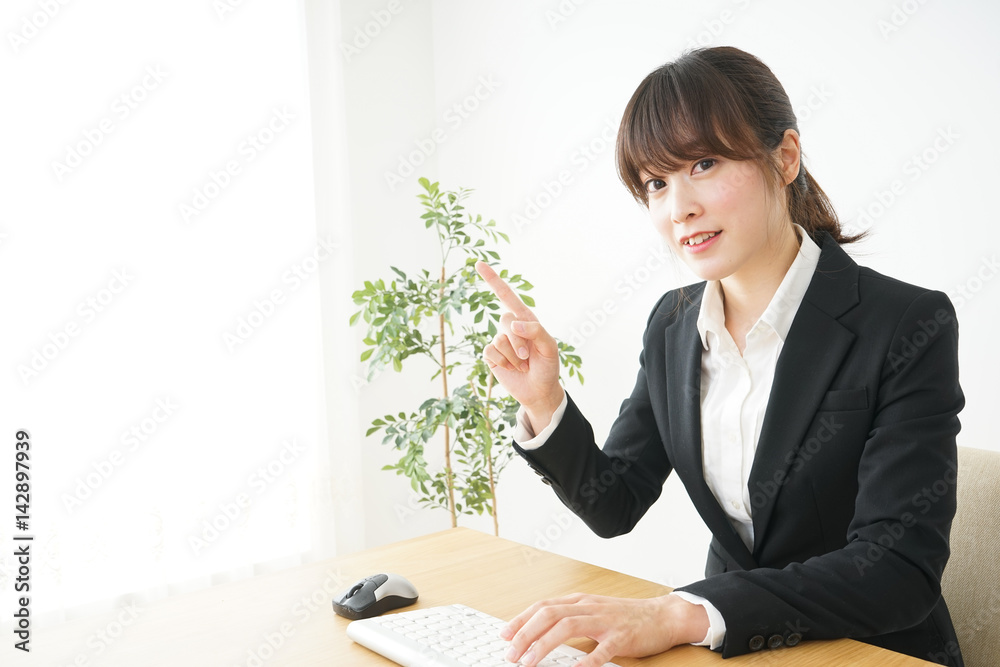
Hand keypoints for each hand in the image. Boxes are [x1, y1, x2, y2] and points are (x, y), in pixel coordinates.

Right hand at [475, 261, 563, 428]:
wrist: (539, 391)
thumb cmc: (548, 367)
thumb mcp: (549, 348)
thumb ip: (535, 331)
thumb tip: (513, 323)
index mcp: (525, 319)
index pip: (507, 295)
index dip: (493, 280)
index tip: (479, 264)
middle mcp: (511, 327)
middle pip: (505, 321)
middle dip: (518, 341)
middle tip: (527, 357)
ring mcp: (500, 341)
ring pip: (499, 340)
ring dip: (513, 356)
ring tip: (522, 365)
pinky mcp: (492, 356)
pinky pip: (490, 352)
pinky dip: (503, 362)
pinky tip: (511, 369)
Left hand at [500, 593, 708, 666]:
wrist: (662, 616)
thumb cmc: (625, 616)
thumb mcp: (592, 611)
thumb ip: (569, 618)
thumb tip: (538, 632)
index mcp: (580, 601)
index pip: (543, 606)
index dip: (521, 620)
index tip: (504, 635)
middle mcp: (589, 607)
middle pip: (549, 614)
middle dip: (525, 633)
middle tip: (511, 653)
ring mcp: (605, 621)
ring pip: (568, 627)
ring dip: (544, 645)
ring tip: (529, 662)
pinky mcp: (622, 637)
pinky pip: (602, 649)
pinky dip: (586, 660)